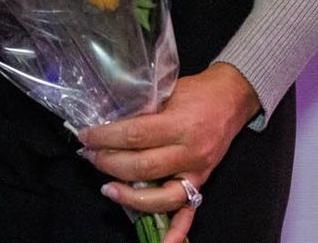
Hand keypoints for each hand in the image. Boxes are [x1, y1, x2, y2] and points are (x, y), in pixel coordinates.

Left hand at [77, 62, 261, 240]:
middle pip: (143, 166)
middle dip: (109, 163)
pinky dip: (176, 232)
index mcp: (180, 124)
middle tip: (89, 156)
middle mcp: (189, 152)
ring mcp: (197, 172)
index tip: (85, 136)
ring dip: (129, 196)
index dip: (106, 137)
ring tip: (107, 188)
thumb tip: (106, 121)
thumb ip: (142, 108)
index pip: (135, 135)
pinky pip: (189, 213)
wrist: (231, 99)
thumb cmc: (196, 91)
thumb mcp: (167, 90)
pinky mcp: (202, 184)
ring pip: (160, 195)